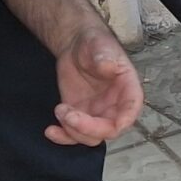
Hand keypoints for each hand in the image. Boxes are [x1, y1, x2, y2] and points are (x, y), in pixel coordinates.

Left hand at [1, 0, 143, 144]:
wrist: (76, 45)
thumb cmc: (95, 43)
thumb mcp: (101, 45)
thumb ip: (105, 56)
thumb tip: (108, 66)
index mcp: (128, 91)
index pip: (129, 114)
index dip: (119, 123)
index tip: (100, 124)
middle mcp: (115, 107)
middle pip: (107, 130)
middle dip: (87, 128)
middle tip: (68, 114)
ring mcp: (96, 114)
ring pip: (90, 137)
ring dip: (72, 131)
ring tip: (59, 109)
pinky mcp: (79, 116)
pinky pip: (73, 134)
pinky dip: (62, 137)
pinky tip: (50, 130)